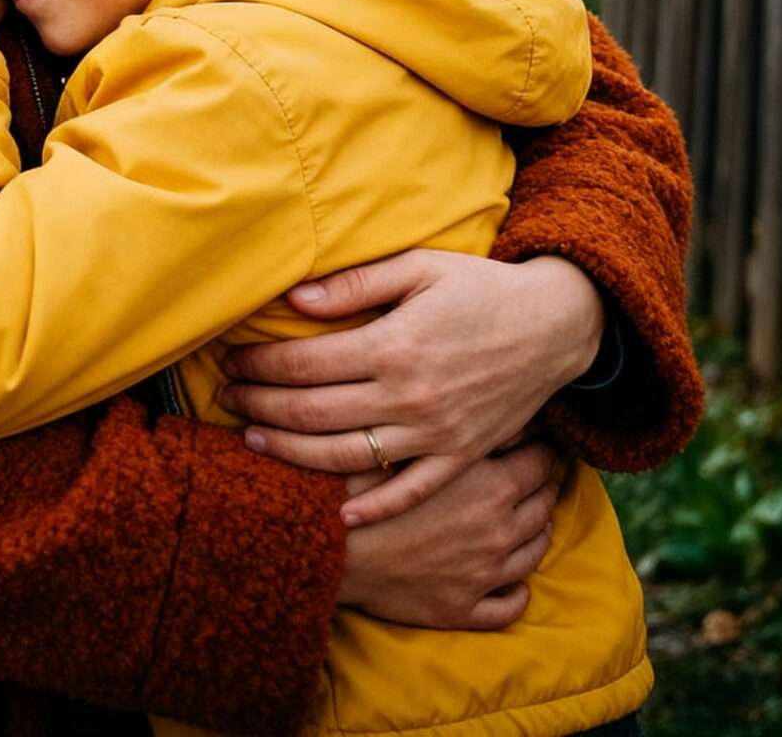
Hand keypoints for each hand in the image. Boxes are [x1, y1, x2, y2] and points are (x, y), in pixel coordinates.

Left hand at [217, 250, 603, 525]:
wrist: (555, 326)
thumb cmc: (479, 288)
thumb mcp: (418, 267)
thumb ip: (354, 285)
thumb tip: (293, 300)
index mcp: (393, 345)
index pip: (304, 365)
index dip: (259, 367)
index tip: (231, 361)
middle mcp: (409, 396)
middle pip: (313, 413)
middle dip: (260, 407)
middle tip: (226, 399)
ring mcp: (435, 433)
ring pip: (346, 456)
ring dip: (292, 453)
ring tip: (253, 441)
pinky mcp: (459, 457)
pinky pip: (410, 492)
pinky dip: (373, 507)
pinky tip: (338, 514)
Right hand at [336, 441, 562, 628]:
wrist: (326, 549)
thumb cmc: (360, 487)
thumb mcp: (408, 443)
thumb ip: (456, 428)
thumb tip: (493, 416)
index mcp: (490, 486)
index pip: (542, 462)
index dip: (544, 449)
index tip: (539, 442)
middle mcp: (498, 531)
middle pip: (544, 504)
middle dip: (543, 486)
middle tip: (536, 474)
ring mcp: (485, 574)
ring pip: (535, 552)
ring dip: (535, 533)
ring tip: (525, 519)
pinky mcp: (463, 609)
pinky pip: (510, 605)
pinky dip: (517, 591)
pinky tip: (511, 580)